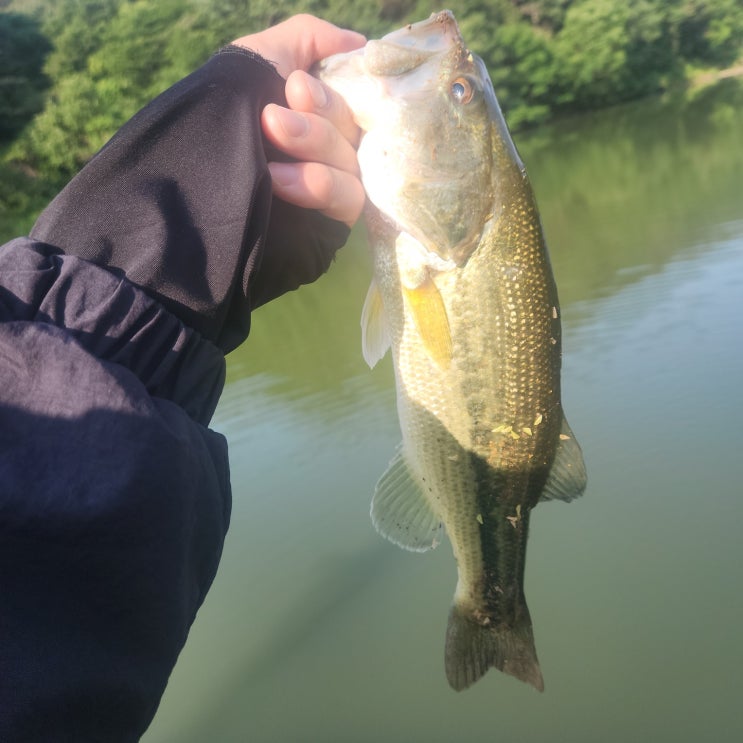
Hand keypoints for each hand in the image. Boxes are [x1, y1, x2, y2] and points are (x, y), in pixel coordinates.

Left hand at [232, 16, 365, 226]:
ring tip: (270, 137)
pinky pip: (348, 199)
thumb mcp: (259, 58)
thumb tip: (357, 42)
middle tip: (271, 117)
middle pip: (352, 131)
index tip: (296, 86)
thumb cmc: (225, 109)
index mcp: (324, 111)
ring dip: (311, 146)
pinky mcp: (331, 218)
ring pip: (352, 164)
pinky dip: (315, 185)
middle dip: (314, 120)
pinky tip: (278, 179)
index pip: (356, 99)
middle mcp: (335, 147)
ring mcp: (336, 184)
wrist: (191, 177)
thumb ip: (308, 38)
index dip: (330, 94)